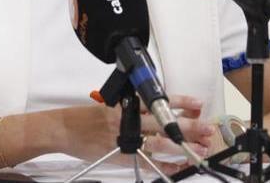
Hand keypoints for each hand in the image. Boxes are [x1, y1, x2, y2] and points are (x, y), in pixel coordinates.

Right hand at [61, 96, 214, 174]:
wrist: (61, 129)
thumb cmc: (83, 117)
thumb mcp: (107, 105)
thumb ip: (129, 108)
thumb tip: (156, 111)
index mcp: (125, 104)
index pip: (157, 101)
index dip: (179, 102)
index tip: (198, 104)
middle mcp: (127, 120)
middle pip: (163, 122)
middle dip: (188, 126)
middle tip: (208, 128)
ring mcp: (125, 139)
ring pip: (159, 142)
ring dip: (181, 146)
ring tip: (199, 149)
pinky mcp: (120, 155)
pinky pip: (147, 162)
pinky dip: (164, 165)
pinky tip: (178, 167)